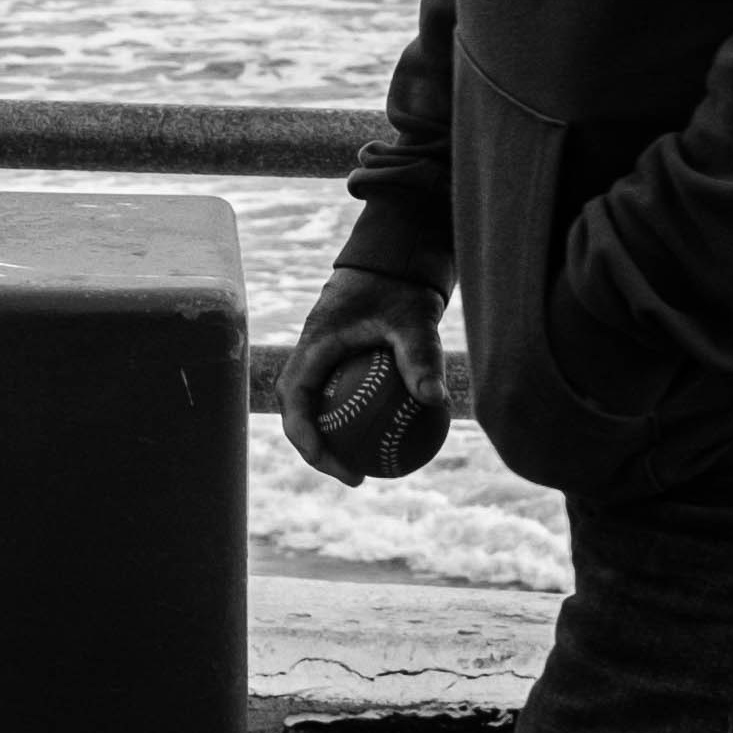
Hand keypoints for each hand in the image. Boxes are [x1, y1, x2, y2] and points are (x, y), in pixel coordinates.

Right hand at [282, 263, 455, 483]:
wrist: (395, 256)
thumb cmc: (401, 284)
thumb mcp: (414, 319)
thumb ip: (422, 356)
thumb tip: (436, 400)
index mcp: (315, 345)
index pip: (295, 399)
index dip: (304, 436)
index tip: (332, 463)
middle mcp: (313, 354)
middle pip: (301, 411)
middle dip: (318, 449)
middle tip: (354, 476)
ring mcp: (326, 358)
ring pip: (320, 407)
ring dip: (336, 439)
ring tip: (372, 468)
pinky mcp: (342, 360)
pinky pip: (345, 399)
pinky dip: (362, 423)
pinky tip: (397, 442)